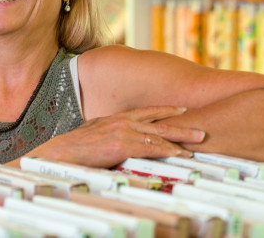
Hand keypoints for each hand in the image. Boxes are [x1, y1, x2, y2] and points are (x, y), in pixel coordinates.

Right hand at [35, 106, 205, 168]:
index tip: (182, 110)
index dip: (166, 110)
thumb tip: (114, 139)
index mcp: (117, 118)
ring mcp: (124, 132)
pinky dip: (168, 151)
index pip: (146, 111)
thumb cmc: (75, 147)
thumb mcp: (95, 133)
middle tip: (200, 128)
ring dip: (180, 140)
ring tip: (197, 143)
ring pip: (159, 134)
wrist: (63, 152)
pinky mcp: (123, 145)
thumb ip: (109, 133)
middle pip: (159, 121)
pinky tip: (180, 154)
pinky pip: (151, 148)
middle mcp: (123, 121)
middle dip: (182, 124)